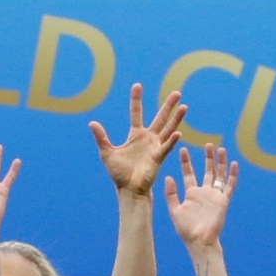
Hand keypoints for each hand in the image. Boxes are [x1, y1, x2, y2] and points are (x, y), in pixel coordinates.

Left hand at [89, 82, 184, 197]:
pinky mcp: (158, 157)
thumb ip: (101, 138)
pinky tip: (178, 133)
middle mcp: (148, 138)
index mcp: (136, 135)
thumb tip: (92, 123)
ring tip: (184, 106)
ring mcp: (155, 147)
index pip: (136, 113)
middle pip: (160, 118)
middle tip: (177, 93)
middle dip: (168, 106)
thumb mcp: (107, 153)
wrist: (128, 189)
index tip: (137, 85)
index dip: (136, 100)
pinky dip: (171, 141)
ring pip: (168, 129)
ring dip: (176, 119)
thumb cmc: (119, 173)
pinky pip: (166, 147)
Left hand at [167, 143, 237, 250]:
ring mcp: (215, 196)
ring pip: (219, 175)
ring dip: (220, 163)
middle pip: (207, 171)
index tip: (183, 149)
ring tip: (220, 149)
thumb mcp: (175, 210)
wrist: (200, 241)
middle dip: (207, 158)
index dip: (186, 162)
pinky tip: (233, 164)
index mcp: (191, 194)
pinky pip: (230, 186)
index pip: (189, 173)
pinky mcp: (223, 201)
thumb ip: (171, 194)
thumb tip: (168, 176)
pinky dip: (232, 176)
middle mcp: (204, 192)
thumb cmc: (186, 229)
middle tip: (208, 144)